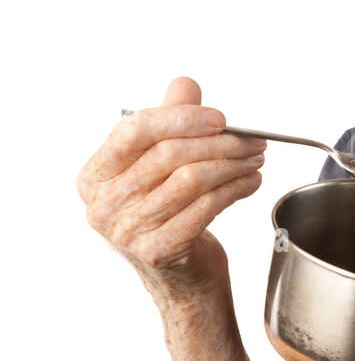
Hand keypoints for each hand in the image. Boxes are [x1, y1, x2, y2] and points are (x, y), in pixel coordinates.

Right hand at [76, 76, 267, 302]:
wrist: (180, 275)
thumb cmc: (169, 213)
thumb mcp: (163, 164)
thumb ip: (169, 121)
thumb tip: (184, 85)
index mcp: (95, 175)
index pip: (134, 132)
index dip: (180, 118)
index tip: (220, 118)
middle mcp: (103, 205)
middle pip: (168, 155)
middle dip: (219, 143)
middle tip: (252, 140)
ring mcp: (127, 232)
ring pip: (191, 180)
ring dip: (232, 165)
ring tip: (254, 159)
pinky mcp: (157, 251)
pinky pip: (205, 208)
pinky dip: (235, 190)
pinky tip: (250, 182)